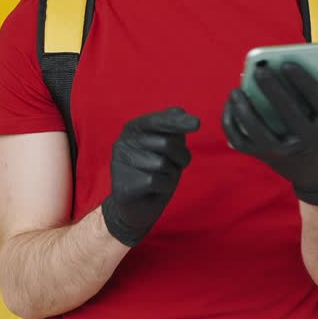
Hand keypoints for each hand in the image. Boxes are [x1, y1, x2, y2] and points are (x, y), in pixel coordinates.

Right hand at [100, 106, 199, 246]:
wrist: (137, 207)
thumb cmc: (155, 172)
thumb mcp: (168, 149)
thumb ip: (173, 129)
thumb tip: (180, 111)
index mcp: (133, 128)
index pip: (158, 120)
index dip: (178, 122)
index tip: (197, 123)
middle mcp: (123, 141)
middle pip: (166, 143)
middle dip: (179, 156)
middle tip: (174, 166)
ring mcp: (120, 162)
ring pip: (163, 163)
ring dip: (171, 174)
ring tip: (160, 178)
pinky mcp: (124, 183)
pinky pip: (158, 181)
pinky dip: (165, 187)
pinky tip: (155, 190)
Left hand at [222, 62, 317, 206]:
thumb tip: (311, 59)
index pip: (317, 98)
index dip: (301, 80)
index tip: (286, 64)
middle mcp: (310, 141)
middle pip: (288, 113)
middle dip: (272, 89)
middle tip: (259, 70)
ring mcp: (287, 152)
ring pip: (259, 131)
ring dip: (244, 109)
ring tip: (236, 90)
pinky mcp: (267, 158)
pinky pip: (242, 141)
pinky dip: (231, 123)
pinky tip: (231, 106)